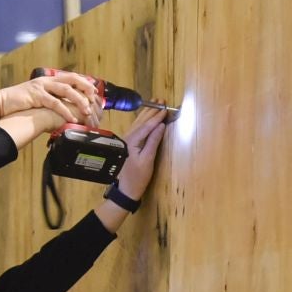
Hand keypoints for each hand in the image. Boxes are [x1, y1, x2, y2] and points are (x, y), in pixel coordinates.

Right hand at [0, 72, 101, 125]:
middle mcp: (46, 81)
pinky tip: (71, 117)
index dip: (83, 82)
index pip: (70, 77)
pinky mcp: (36, 96)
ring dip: (78, 100)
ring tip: (87, 110)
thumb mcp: (39, 99)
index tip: (94, 90)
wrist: (2, 102)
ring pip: (65, 90)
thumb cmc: (20, 104)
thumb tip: (66, 109)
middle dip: (85, 87)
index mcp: (49, 80)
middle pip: (71, 79)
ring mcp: (41, 87)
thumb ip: (51, 100)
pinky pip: (54, 103)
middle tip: (95, 97)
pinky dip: (64, 110)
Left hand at [93, 100, 166, 233]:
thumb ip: (153, 141)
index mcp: (132, 141)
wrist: (126, 190)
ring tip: (155, 104)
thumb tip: (161, 126)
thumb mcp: (148, 160)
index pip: (146, 126)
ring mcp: (126, 141)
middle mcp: (127, 138)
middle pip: (141, 122)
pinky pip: (136, 128)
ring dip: (147, 114)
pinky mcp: (127, 144)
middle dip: (151, 111)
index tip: (166, 109)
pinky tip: (146, 117)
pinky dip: (143, 121)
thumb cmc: (138, 177)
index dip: (157, 117)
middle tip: (161, 101)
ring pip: (137, 124)